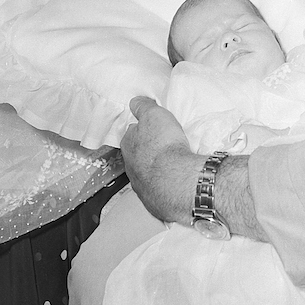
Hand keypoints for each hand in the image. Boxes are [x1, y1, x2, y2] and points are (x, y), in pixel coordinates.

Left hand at [121, 96, 201, 224]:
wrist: (176, 181)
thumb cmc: (164, 145)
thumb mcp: (154, 115)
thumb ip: (143, 107)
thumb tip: (134, 102)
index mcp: (128, 145)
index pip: (131, 133)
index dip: (142, 130)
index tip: (153, 129)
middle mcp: (130, 167)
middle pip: (137, 155)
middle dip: (147, 152)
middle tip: (164, 147)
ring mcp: (141, 187)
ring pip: (146, 175)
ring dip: (156, 170)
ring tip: (172, 165)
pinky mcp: (154, 202)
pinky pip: (158, 191)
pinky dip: (164, 186)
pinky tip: (175, 182)